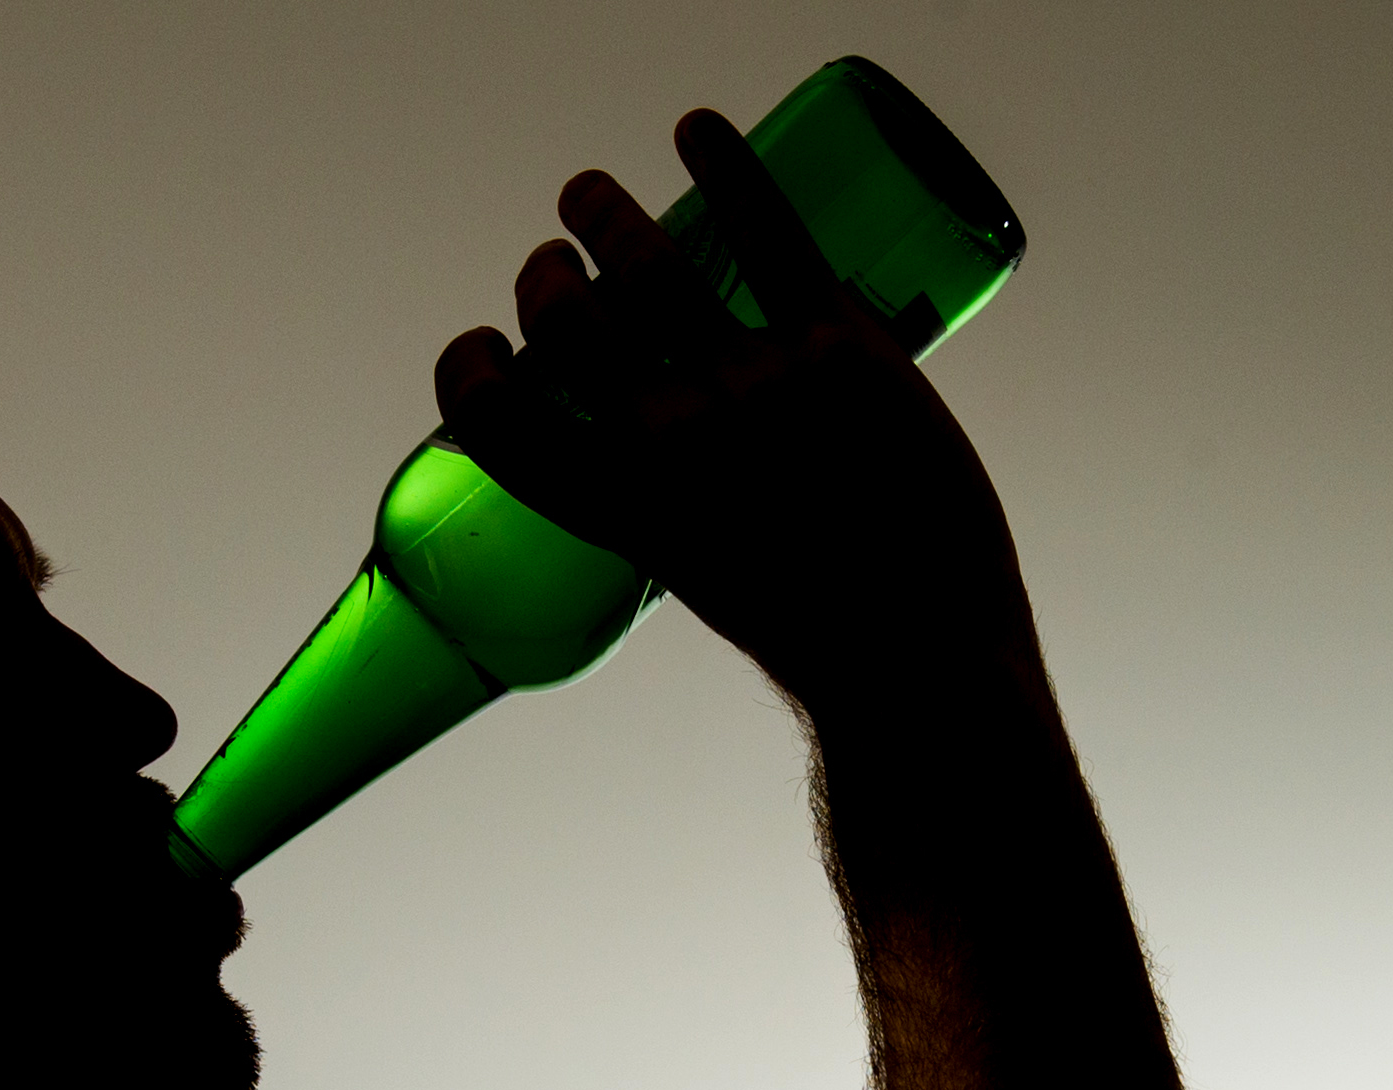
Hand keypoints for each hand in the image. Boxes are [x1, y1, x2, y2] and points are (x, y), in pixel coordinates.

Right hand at [433, 111, 1041, 719]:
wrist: (925, 654)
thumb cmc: (824, 636)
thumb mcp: (711, 583)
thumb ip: (682, 507)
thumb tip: (681, 452)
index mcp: (620, 509)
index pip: (493, 419)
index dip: (467, 370)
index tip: (480, 348)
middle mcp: (668, 442)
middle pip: (567, 319)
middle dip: (546, 275)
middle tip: (557, 257)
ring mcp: (752, 386)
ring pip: (650, 263)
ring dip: (603, 211)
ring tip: (589, 194)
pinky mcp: (839, 346)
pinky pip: (767, 232)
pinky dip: (725, 166)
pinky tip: (696, 131)